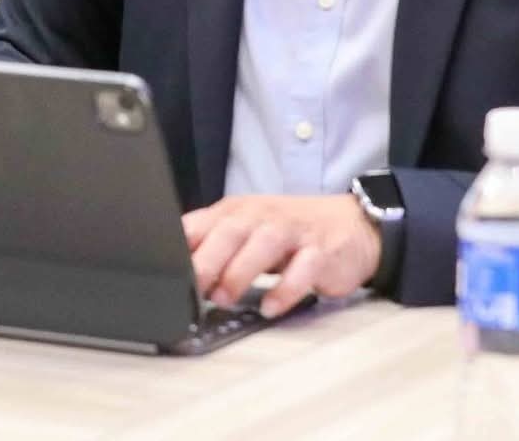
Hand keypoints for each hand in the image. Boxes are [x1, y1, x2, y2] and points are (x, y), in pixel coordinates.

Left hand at [182, 193, 382, 317]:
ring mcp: (293, 232)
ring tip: (224, 299)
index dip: (181, 246)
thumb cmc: (289, 231)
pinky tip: (269, 307)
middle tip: (194, 288)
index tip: (167, 271)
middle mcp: (262, 217)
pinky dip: (284, 290)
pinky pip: (302, 269)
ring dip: (239, 273)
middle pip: (228, 232)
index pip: (201, 224)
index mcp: (236, 211)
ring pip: (262, 245)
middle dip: (207, 260)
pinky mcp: (322, 252)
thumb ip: (212, 243)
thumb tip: (173, 267)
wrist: (352, 224)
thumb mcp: (246, 229)